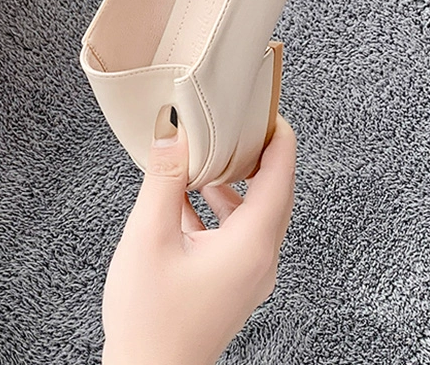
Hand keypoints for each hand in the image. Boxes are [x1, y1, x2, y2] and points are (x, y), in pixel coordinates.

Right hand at [102, 106, 296, 364]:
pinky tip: (183, 199)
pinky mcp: (230, 286)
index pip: (280, 179)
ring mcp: (247, 277)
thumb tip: (172, 134)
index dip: (280, 140)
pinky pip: (236, 235)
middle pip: (272, 196)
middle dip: (258, 157)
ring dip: (233, 184)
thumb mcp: (149, 237)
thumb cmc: (150, 318)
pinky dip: (217, 210)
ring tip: (205, 158)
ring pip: (252, 216)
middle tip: (240, 125)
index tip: (271, 112)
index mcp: (250, 247)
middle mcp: (259, 261)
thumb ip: (163, 179)